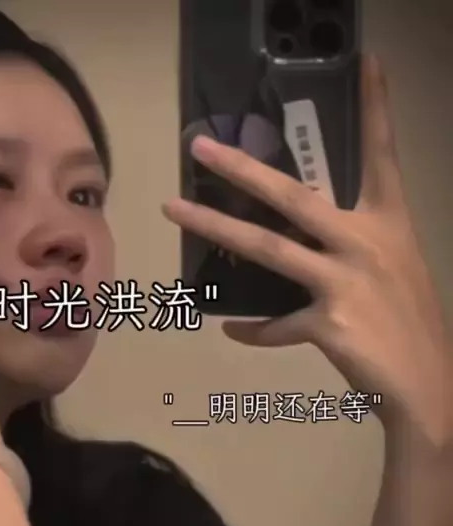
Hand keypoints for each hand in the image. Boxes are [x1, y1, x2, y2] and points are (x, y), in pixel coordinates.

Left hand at [163, 54, 451, 440]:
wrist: (428, 385)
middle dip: (243, 168)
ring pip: (267, 247)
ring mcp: (346, 282)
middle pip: (294, 196)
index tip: (368, 62)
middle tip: (200, 148)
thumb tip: (296, 246)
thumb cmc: (409, 323)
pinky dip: (254, 330)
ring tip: (175, 211)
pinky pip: (275, 326)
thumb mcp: (390, 270)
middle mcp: (366, 243)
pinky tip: (234, 329)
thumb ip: (345, 250)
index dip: (376, 110)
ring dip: (215, 227)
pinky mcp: (329, 323)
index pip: (382, 157)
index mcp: (387, 224)